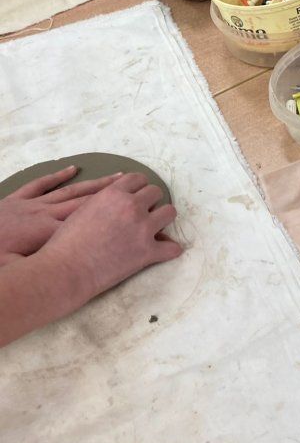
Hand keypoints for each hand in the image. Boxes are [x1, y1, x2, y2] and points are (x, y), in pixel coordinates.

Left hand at [0, 166, 124, 263]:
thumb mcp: (18, 270)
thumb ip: (43, 268)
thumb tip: (65, 274)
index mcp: (48, 233)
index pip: (88, 221)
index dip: (115, 214)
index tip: (135, 210)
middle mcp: (46, 215)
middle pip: (88, 201)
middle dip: (115, 194)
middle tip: (140, 186)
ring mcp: (32, 204)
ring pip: (71, 191)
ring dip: (96, 184)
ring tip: (120, 176)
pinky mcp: (15, 200)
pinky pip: (40, 185)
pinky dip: (58, 176)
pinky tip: (73, 169)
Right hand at [39, 172, 180, 302]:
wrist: (65, 270)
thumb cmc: (65, 242)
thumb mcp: (82, 209)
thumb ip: (104, 200)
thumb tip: (119, 197)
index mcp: (114, 194)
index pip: (138, 179)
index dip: (138, 188)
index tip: (136, 196)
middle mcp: (132, 207)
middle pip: (156, 192)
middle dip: (150, 202)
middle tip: (142, 214)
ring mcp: (143, 229)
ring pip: (170, 212)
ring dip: (162, 219)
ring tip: (154, 228)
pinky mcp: (148, 252)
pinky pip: (172, 247)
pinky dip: (169, 250)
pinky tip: (164, 251)